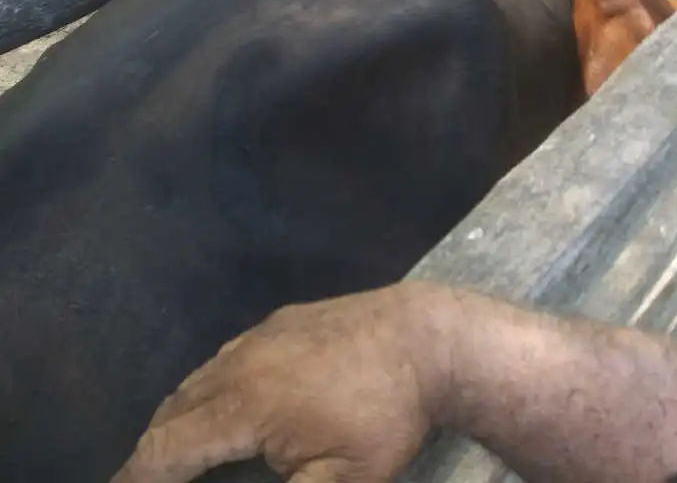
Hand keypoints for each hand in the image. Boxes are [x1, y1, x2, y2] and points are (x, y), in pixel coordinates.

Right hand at [111, 287, 434, 482]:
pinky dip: (207, 387)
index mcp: (244, 404)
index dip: (138, 475)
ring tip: (174, 450)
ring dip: (179, 416)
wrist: (428, 337)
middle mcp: (240, 362)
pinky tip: (222, 405)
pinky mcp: (285, 319)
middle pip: (174, 410)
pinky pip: (227, 357)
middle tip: (143, 478)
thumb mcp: (341, 482)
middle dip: (153, 450)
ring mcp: (263, 333)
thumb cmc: (385, 415)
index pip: (169, 447)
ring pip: (199, 378)